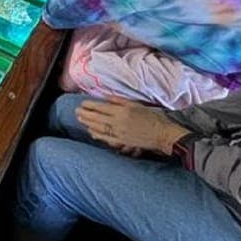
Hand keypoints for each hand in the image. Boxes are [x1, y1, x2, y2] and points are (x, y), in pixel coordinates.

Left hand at [75, 96, 190, 154]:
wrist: (163, 134)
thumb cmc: (153, 117)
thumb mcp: (137, 105)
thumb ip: (120, 101)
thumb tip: (106, 97)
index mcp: (122, 111)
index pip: (101, 107)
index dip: (90, 106)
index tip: (82, 103)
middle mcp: (118, 122)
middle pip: (96, 118)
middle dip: (85, 114)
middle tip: (76, 111)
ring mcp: (119, 133)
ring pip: (99, 128)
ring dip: (88, 123)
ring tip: (80, 119)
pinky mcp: (122, 142)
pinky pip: (106, 138)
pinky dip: (97, 134)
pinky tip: (91, 132)